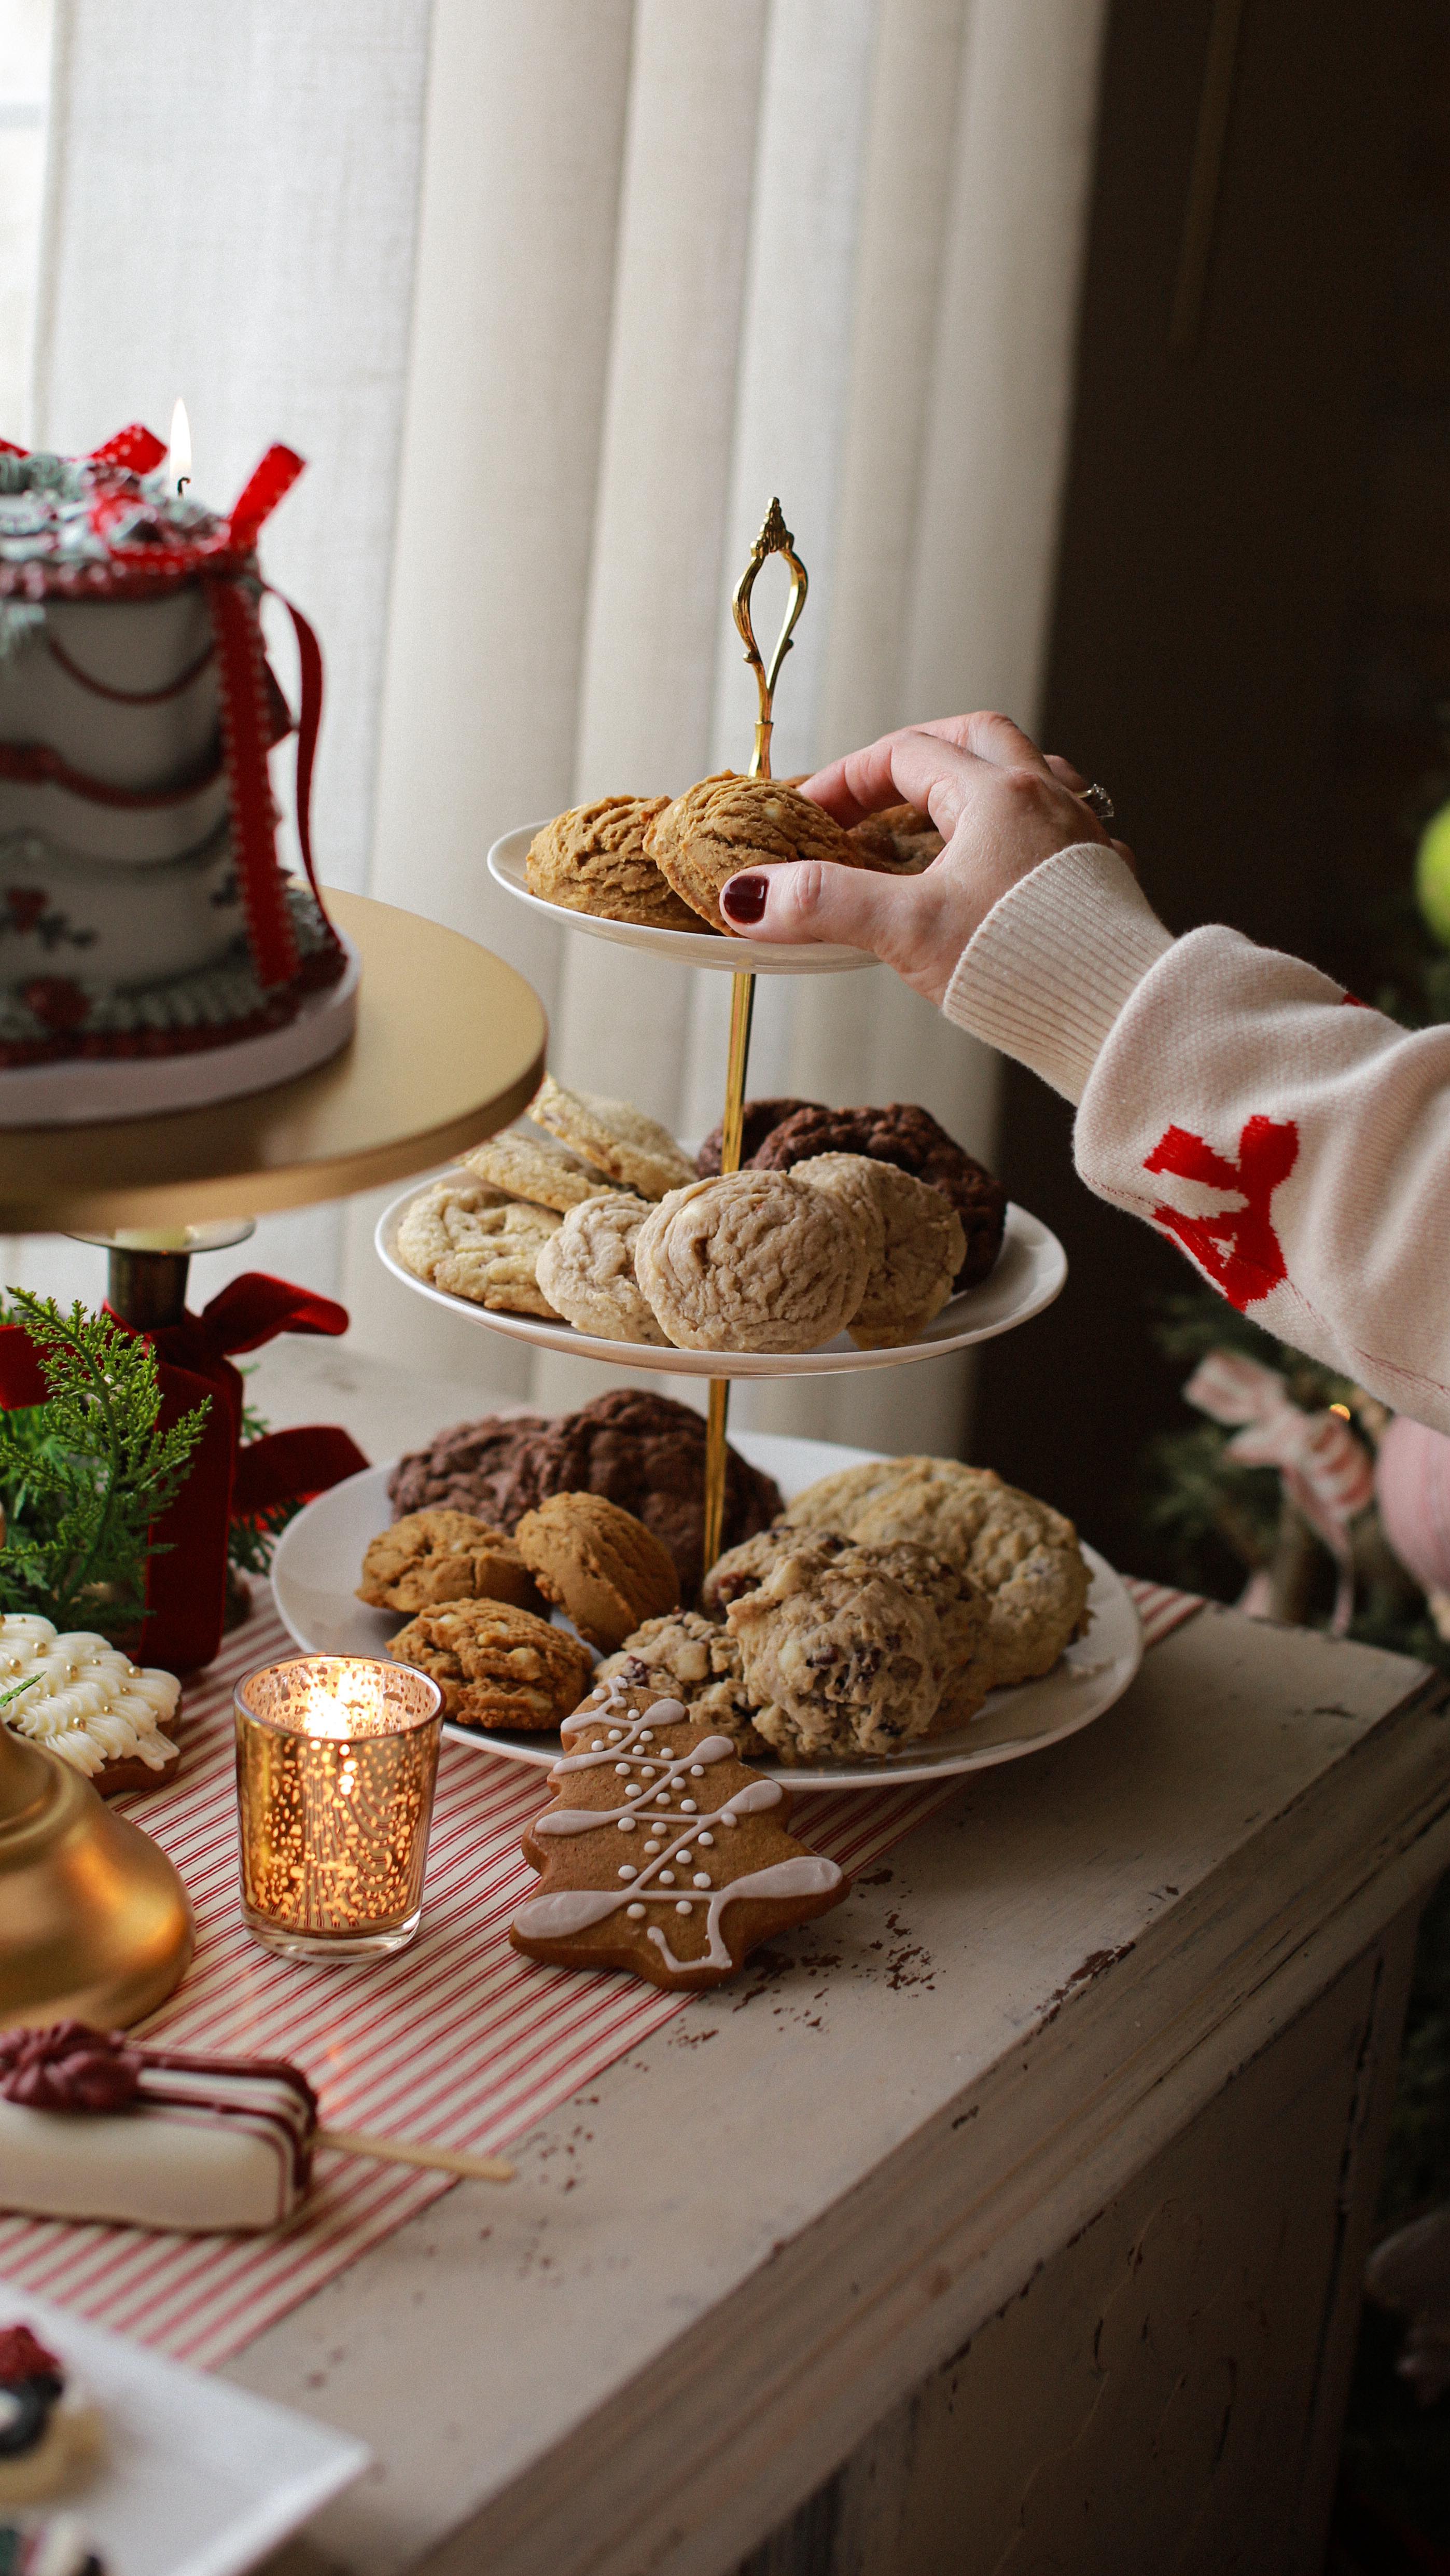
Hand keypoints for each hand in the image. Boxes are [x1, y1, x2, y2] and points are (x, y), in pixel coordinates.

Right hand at [719, 711, 1132, 1007]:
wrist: (1119, 1018)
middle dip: (917, 753)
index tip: (808, 816)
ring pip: (1030, 775)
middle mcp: (1047, 798)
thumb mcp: (905, 931)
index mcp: (997, 793)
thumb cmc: (1020, 966)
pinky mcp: (1104, 882)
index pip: (905, 753)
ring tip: (940, 818)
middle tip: (875, 789)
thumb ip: (825, 907)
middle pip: (976, 737)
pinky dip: (1021, 834)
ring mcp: (1082, 837)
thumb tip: (744, 897)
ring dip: (978, 783)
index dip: (847, 778)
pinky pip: (1060, 831)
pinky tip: (1006, 870)